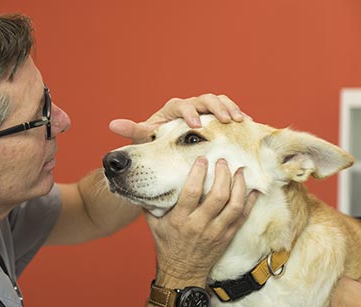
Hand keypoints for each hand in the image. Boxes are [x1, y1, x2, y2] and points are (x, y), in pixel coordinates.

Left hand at [109, 93, 245, 143]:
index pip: (181, 105)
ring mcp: (205, 111)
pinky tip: (247, 125)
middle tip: (224, 121)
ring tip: (240, 121)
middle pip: (204, 99)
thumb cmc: (156, 146)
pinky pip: (230, 111)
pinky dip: (238, 115)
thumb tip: (112, 125)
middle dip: (215, 108)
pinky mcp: (217, 119)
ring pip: (220, 101)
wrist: (168, 153)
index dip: (189, 113)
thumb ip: (134, 132)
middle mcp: (189, 107)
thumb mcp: (145, 140)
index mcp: (172, 110)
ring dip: (230, 108)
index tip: (196, 126)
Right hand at [146, 157, 257, 285]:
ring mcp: (216, 232)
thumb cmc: (166, 246)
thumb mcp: (154, 224)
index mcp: (180, 220)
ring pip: (234, 205)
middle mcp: (199, 225)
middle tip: (223, 161)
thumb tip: (146, 182)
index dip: (198, 173)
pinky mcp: (227, 236)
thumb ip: (151, 203)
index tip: (202, 159)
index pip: (191, 192)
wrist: (182, 272)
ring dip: (239, 186)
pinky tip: (253, 189)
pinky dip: (250, 202)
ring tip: (240, 171)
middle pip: (217, 196)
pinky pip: (243, 217)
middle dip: (223, 175)